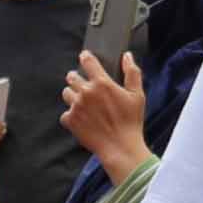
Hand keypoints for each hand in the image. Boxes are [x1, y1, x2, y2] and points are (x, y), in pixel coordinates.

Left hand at [62, 49, 146, 174]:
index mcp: (102, 83)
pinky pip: (65, 114)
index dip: (85, 57)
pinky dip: (71, 115)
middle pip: (72, 76)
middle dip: (76, 77)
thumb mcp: (137, 95)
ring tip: (81, 102)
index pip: (87, 61)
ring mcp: (76, 106)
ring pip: (66, 93)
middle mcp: (86, 92)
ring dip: (72, 95)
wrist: (120, 147)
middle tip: (82, 83)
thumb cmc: (131, 122)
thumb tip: (127, 56)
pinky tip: (81, 119)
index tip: (85, 56)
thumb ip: (132, 72)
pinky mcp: (70, 121)